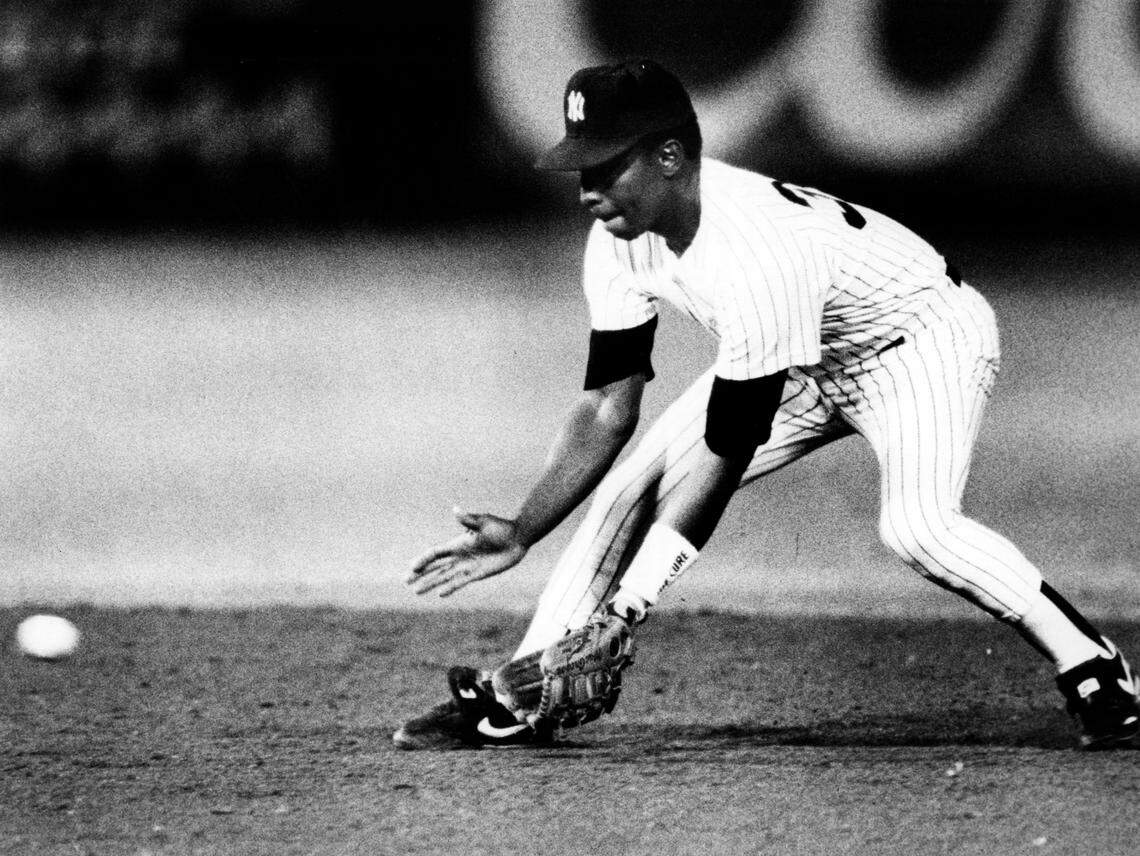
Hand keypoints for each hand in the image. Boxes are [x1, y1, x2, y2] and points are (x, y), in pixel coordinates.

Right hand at [405, 508, 527, 596]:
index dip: (423, 560)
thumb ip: (469, 520)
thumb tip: (455, 510)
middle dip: (420, 574)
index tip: (412, 567)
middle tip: (405, 582)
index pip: (436, 553)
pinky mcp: (478, 574)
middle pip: (435, 567)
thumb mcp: (484, 522)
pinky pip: (460, 582)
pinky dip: (450, 588)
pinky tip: (440, 594)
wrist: (518, 538)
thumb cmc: (501, 528)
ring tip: (416, 591)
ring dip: (430, 583)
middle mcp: (460, 555)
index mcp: (458, 543)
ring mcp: (468, 565)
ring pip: (444, 577)